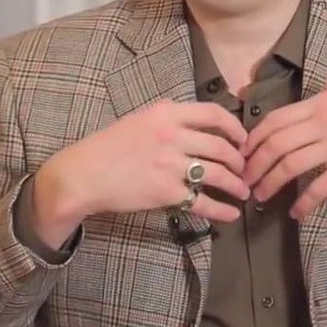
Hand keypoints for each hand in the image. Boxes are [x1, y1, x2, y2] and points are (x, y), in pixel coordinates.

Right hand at [33, 100, 249, 248]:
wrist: (82, 174)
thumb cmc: (108, 146)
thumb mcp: (140, 119)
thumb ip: (169, 118)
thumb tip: (198, 123)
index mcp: (167, 113)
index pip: (212, 113)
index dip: (234, 126)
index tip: (242, 138)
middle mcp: (173, 135)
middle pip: (220, 146)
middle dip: (238, 159)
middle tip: (244, 168)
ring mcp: (171, 165)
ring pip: (217, 173)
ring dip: (236, 184)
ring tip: (244, 191)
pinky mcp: (167, 192)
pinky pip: (203, 201)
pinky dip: (222, 209)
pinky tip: (232, 213)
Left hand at [242, 72, 326, 219]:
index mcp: (322, 102)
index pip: (276, 119)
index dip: (254, 138)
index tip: (243, 153)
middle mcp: (324, 121)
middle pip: (277, 143)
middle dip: (255, 164)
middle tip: (244, 180)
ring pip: (290, 165)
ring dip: (270, 183)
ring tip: (260, 197)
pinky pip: (318, 188)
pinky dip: (303, 203)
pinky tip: (295, 213)